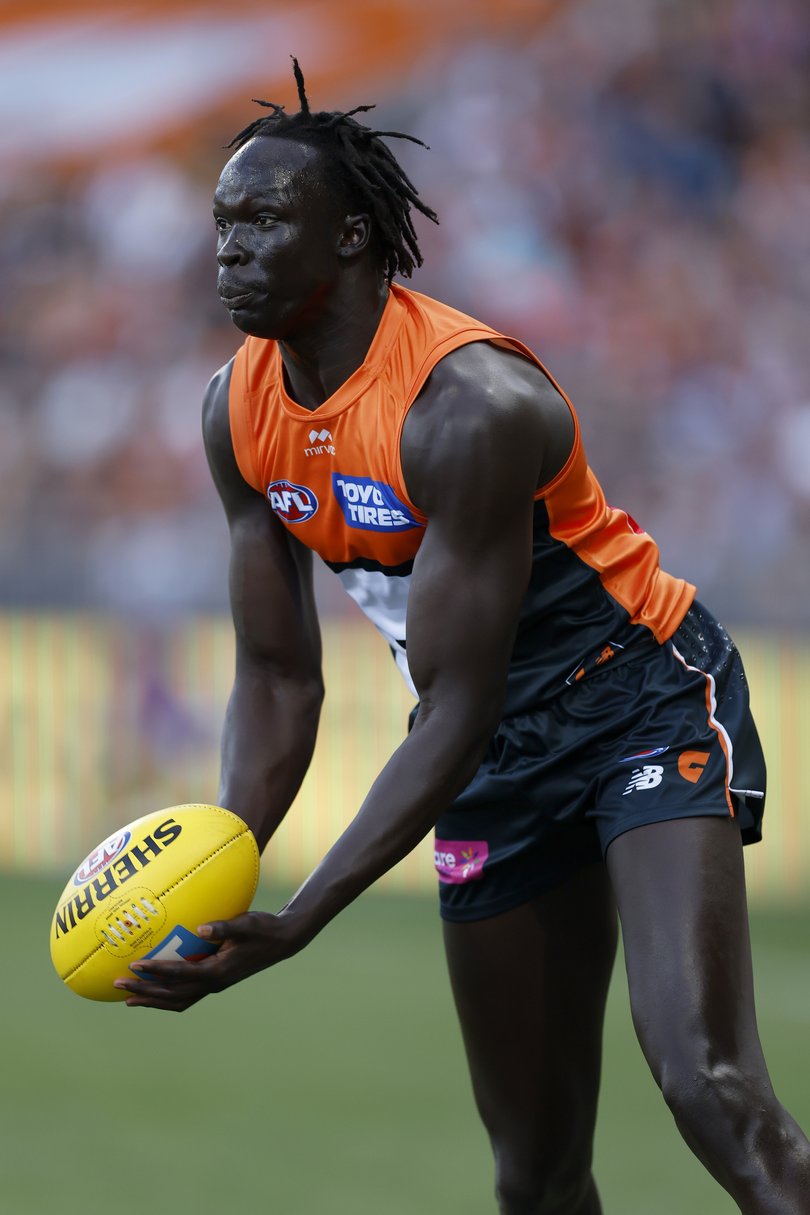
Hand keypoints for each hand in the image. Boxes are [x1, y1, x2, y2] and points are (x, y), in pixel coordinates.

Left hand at [112, 910, 298, 1011]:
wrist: (281, 942)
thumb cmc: (263, 928)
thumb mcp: (246, 923)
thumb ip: (224, 926)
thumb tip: (201, 927)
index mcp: (218, 972)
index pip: (180, 975)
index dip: (156, 972)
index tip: (135, 966)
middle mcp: (213, 984)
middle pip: (171, 995)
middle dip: (144, 992)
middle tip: (117, 985)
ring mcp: (213, 986)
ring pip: (176, 1001)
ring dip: (151, 1000)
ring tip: (127, 999)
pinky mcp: (214, 982)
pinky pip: (184, 996)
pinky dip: (165, 997)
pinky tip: (153, 989)